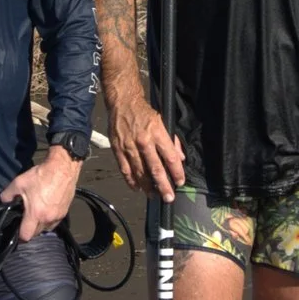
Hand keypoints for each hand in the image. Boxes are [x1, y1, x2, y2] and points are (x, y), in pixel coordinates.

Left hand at [1, 149, 79, 239]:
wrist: (62, 168)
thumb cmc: (41, 175)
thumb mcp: (18, 183)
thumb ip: (7, 195)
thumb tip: (3, 201)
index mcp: (35, 214)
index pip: (26, 236)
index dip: (19, 237)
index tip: (17, 231)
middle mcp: (48, 218)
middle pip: (36, 234)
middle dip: (29, 230)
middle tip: (25, 220)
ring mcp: (58, 216)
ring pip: (46, 229)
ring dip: (40, 226)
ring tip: (36, 215)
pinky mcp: (65, 212)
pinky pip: (54, 222)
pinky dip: (48, 220)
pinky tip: (45, 210)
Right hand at [103, 85, 187, 200]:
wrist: (123, 102)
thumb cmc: (145, 112)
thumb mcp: (163, 121)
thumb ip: (172, 141)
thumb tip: (180, 158)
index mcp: (157, 133)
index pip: (170, 157)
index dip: (177, 172)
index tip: (180, 182)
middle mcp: (143, 141)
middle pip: (155, 169)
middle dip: (164, 185)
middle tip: (169, 197)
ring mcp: (129, 146)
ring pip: (140, 172)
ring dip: (148, 186)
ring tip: (154, 196)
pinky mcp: (118, 149)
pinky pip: (125, 169)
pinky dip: (131, 181)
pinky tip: (137, 188)